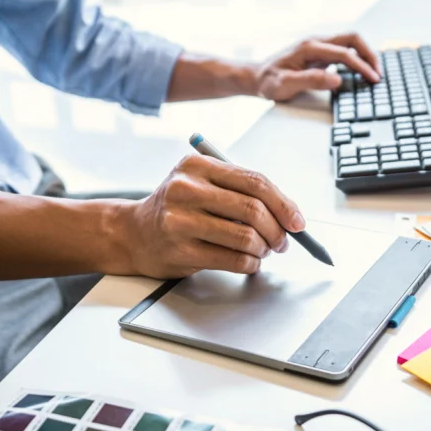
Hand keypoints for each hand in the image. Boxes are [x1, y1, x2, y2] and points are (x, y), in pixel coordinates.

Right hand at [122, 154, 303, 278]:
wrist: (132, 233)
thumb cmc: (176, 209)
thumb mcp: (201, 185)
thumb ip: (240, 192)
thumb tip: (289, 214)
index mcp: (197, 166)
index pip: (254, 181)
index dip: (284, 203)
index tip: (298, 222)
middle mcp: (186, 189)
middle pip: (253, 209)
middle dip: (278, 230)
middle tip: (283, 242)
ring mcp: (181, 220)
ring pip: (245, 237)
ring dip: (264, 249)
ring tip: (264, 251)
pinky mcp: (181, 250)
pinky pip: (232, 259)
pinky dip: (250, 264)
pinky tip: (250, 262)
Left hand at [254, 32, 381, 101]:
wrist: (256, 78)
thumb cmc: (268, 82)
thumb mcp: (286, 85)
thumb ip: (311, 80)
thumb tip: (337, 78)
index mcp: (309, 48)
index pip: (344, 53)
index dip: (361, 66)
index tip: (373, 79)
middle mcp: (316, 43)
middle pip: (351, 39)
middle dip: (369, 54)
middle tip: (378, 73)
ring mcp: (318, 47)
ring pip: (349, 43)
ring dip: (364, 55)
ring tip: (374, 73)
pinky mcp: (319, 54)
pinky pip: (343, 51)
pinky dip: (357, 59)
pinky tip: (361, 72)